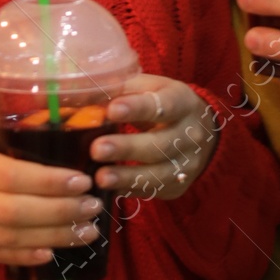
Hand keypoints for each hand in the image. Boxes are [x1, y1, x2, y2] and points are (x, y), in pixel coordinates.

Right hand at [0, 141, 100, 267]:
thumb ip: (7, 156)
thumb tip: (63, 159)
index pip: (11, 176)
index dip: (49, 182)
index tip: (82, 181)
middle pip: (14, 212)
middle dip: (59, 212)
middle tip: (92, 207)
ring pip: (10, 237)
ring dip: (54, 236)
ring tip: (86, 231)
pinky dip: (28, 254)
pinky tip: (54, 251)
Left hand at [89, 75, 216, 202]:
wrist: (200, 132)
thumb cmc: (161, 104)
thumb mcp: (148, 89)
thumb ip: (118, 90)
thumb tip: (78, 94)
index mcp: (181, 101)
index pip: (162, 105)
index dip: (137, 109)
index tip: (112, 110)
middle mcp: (190, 134)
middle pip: (161, 144)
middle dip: (127, 148)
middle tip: (97, 149)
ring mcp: (187, 163)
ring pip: (158, 174)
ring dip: (127, 177)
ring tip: (100, 177)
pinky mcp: (178, 185)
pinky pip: (153, 190)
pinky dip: (129, 190)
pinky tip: (108, 189)